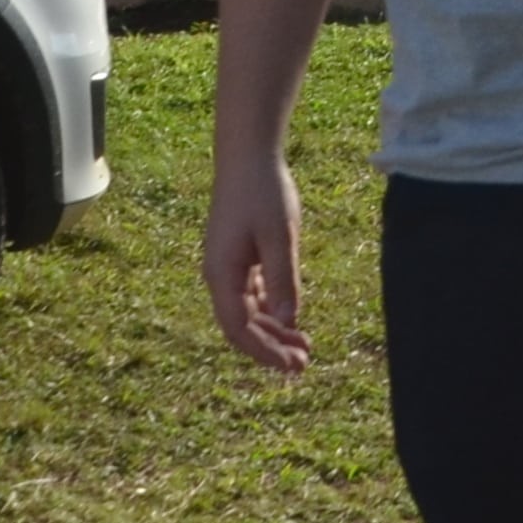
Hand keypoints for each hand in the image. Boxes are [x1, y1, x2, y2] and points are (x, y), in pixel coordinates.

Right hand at [203, 150, 310, 373]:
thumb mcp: (279, 237)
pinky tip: (291, 319)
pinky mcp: (238, 257)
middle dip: (271, 348)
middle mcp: (219, 275)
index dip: (263, 352)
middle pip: (242, 326)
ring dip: (273, 332)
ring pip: (248, 312)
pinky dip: (271, 310)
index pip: (238, 329)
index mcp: (222, 274)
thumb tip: (288, 321)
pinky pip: (252, 295)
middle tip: (303, 365)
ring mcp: (228, 267)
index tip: (291, 366)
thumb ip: (283, 279)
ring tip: (303, 348)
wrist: (247, 156)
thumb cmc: (264, 192)